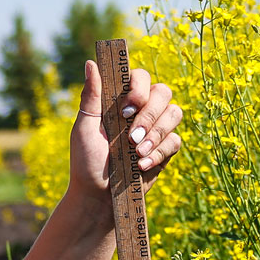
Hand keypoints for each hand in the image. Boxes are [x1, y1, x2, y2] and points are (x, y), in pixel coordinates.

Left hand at [69, 60, 182, 198]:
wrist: (98, 196)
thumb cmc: (86, 161)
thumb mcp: (85, 127)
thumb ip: (92, 96)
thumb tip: (91, 63)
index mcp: (120, 100)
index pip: (141, 77)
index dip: (139, 88)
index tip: (126, 109)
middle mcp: (141, 110)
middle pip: (163, 92)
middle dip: (149, 114)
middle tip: (131, 136)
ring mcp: (155, 129)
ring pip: (174, 113)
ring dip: (156, 133)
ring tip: (135, 151)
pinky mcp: (165, 149)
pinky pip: (175, 140)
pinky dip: (158, 153)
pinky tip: (141, 165)